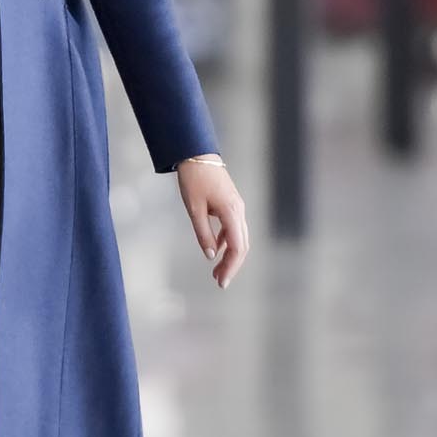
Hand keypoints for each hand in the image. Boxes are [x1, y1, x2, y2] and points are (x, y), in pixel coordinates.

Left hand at [176, 157, 248, 288]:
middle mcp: (239, 211)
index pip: (238, 247)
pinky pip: (234, 228)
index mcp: (232, 212)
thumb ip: (203, 234)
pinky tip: (217, 250)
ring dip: (230, 256)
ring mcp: (237, 207)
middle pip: (242, 245)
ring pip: (240, 238)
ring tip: (216, 271)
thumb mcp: (194, 209)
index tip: (221, 282)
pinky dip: (228, 242)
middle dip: (232, 266)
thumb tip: (211, 256)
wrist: (197, 154)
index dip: (231, 267)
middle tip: (219, 282)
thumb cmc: (194, 179)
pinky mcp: (231, 204)